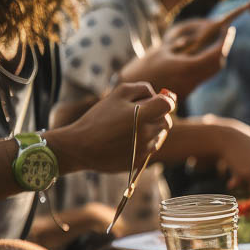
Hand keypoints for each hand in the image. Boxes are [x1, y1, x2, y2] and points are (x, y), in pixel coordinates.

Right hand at [48, 82, 175, 172]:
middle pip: (166, 120)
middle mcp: (147, 133)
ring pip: (160, 135)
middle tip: (138, 113)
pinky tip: (127, 139)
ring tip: (129, 126)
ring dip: (151, 128)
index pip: (168, 104)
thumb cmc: (98, 118)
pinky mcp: (140, 161)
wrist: (81, 147)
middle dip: (157, 115)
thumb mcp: (117, 95)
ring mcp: (145, 148)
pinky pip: (151, 147)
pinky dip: (144, 142)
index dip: (165, 100)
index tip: (156, 100)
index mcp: (142, 115)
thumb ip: (141, 89)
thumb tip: (160, 94)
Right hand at [117, 23, 235, 98]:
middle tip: (222, 33)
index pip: (214, 54)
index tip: (227, 28)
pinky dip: (206, 63)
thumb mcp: (159, 51)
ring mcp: (191, 87)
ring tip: (213, 41)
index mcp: (187, 68)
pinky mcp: (187, 91)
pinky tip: (199, 53)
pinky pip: (202, 75)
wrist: (135, 96)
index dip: (224, 41)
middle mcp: (193, 80)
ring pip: (211, 71)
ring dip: (215, 56)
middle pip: (217, 64)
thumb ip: (177, 44)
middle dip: (222, 48)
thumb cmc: (143, 69)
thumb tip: (191, 40)